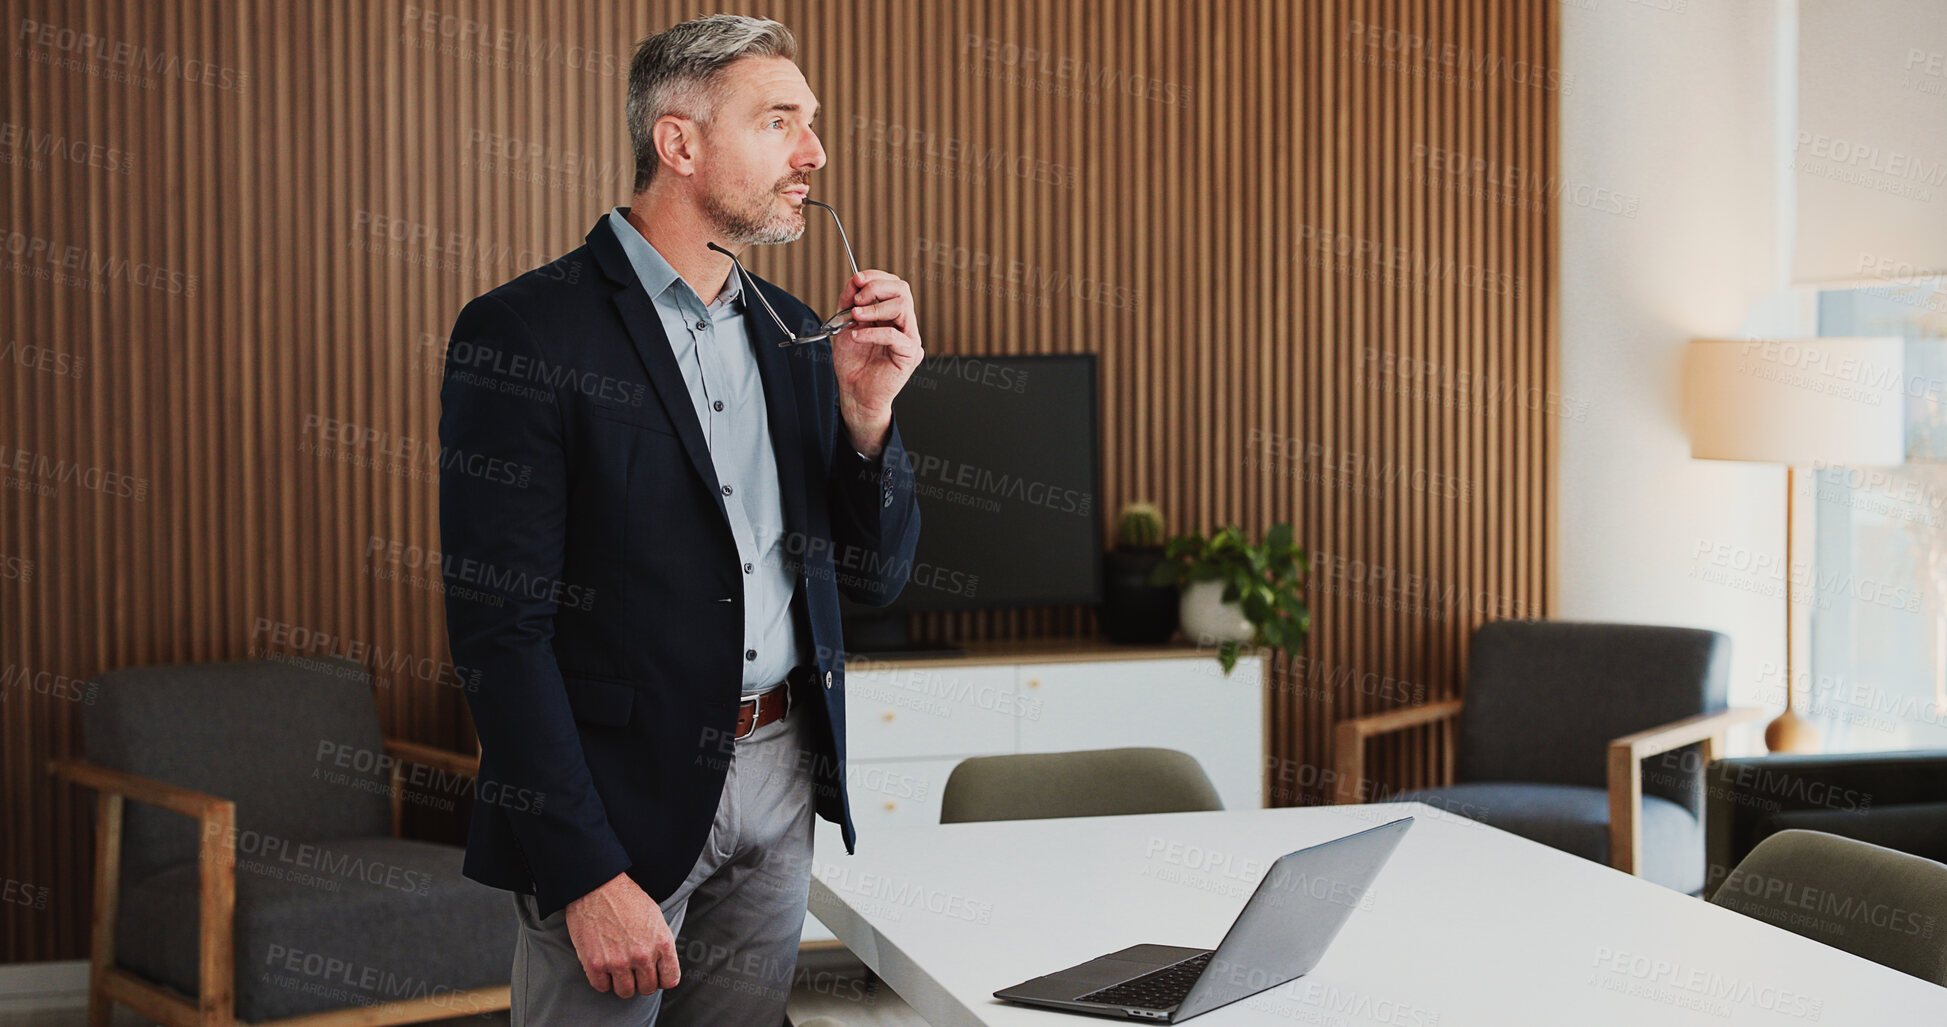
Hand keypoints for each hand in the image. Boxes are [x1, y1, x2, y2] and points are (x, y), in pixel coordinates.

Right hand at [564, 872, 680, 997]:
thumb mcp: (655, 918)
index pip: (670, 980)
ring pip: (625, 992)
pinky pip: (602, 987)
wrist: (597, 886)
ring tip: (617, 967)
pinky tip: (602, 965)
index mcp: (662, 943)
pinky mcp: (595, 964)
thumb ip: (660, 944)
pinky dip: (602, 980)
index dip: (662, 979)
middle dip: (641, 981)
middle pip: (647, 988)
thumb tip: (660, 966)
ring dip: (621, 982)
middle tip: (632, 969)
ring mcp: (618, 962)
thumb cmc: (626, 898)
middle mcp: (642, 956)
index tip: (654, 974)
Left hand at [834, 270, 922, 457]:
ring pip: (903, 306)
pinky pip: (895, 335)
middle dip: (876, 288)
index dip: (876, 277)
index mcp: (892, 315)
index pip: (894, 284)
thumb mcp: (845, 326)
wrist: (855, 393)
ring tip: (856, 317)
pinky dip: (873, 332)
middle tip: (857, 301)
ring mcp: (909, 338)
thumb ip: (849, 303)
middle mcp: (904, 324)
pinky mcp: (909, 355)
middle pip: (902, 289)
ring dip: (875, 308)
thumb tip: (854, 281)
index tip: (857, 279)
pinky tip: (858, 336)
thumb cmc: (853, 364)